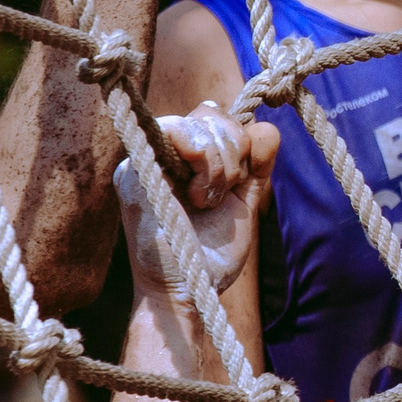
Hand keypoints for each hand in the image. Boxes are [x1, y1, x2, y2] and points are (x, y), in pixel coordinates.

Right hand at [116, 102, 277, 298]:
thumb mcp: (244, 199)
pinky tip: (197, 197)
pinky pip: (175, 129)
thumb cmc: (211, 251)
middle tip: (220, 195)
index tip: (239, 180)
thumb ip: (257, 163)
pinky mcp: (135, 169)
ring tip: (205, 201)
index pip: (215, 116)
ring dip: (219, 165)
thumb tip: (266, 127)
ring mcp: (144, 157)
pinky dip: (203, 160)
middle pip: (211, 113)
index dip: (239, 141)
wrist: (190, 289)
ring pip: (199, 120)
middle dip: (234, 153)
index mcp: (182, 155)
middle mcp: (160, 151)